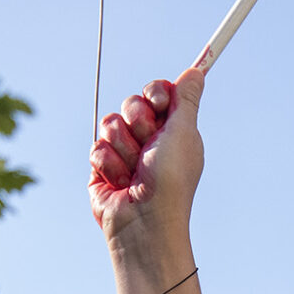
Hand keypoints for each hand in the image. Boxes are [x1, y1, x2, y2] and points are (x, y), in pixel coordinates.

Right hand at [89, 69, 203, 263]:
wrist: (144, 222)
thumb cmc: (171, 181)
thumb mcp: (184, 133)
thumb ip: (186, 100)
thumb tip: (197, 71)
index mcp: (173, 129)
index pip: (157, 92)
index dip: (155, 94)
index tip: (159, 105)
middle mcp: (149, 139)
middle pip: (132, 103)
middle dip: (138, 122)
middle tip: (149, 145)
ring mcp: (124, 152)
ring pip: (110, 123)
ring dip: (123, 147)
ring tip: (134, 172)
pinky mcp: (103, 167)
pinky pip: (96, 146)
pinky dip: (109, 165)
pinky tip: (119, 183)